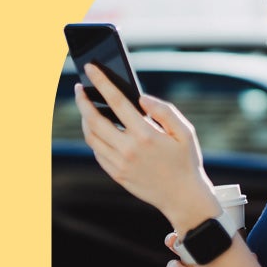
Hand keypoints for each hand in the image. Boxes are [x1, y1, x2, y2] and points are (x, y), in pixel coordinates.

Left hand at [74, 63, 217, 228]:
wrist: (183, 197)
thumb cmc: (186, 161)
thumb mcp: (185, 132)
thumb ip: (164, 111)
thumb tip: (141, 98)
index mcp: (145, 135)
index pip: (116, 101)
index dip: (101, 82)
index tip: (90, 68)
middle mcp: (128, 149)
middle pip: (94, 119)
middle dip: (83, 101)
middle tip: (79, 88)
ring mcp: (120, 164)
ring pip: (91, 137)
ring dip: (84, 119)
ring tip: (87, 107)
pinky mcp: (117, 174)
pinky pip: (97, 152)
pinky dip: (93, 138)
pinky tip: (97, 129)